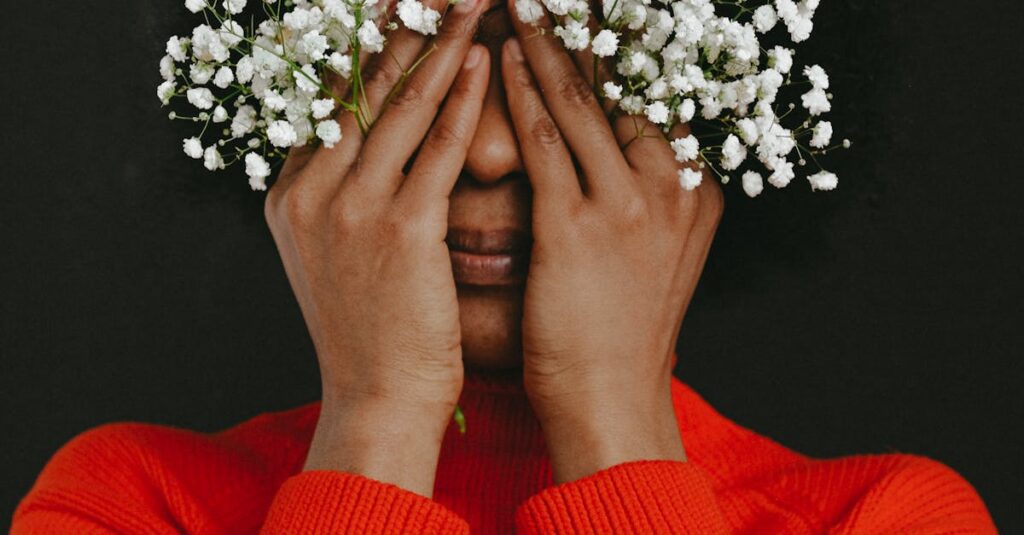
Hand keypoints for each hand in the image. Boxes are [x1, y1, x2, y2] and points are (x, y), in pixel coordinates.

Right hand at [263, 0, 488, 496]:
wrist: (376, 400)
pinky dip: (464, 101)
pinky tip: (485, 63)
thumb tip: (376, 145)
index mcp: (291, 195)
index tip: (397, 12)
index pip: (330, 103)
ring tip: (469, 5)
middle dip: (402, 32)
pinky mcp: (400, 229)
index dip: (368, 52)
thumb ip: (343, 196)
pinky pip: (438, 149)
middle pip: (360, 89)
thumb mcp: (337, 255)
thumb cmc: (370, 332)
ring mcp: (351, 208)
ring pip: (400, 107)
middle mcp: (310, 191)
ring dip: (439, 48)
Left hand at [502, 10, 723, 483]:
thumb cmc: (620, 330)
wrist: (613, 398)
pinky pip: (545, 146)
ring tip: (520, 4)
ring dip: (545, 47)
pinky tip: (501, 63)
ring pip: (581, 105)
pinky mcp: (581, 229)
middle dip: (580, 32)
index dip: (614, 50)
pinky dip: (521, 98)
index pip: (649, 100)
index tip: (587, 9)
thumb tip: (609, 148)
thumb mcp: (652, 253)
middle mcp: (674, 187)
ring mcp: (632, 205)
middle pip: (621, 88)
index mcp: (696, 190)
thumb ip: (644, 196)